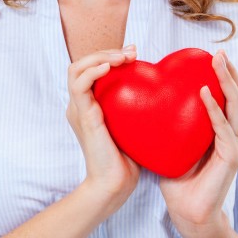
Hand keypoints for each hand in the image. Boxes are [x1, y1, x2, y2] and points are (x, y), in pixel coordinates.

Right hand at [66, 46, 140, 207]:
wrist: (114, 185)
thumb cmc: (127, 160)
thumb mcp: (132, 126)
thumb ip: (135, 108)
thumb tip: (161, 91)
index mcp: (89, 106)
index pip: (90, 70)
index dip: (109, 56)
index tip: (135, 54)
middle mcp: (79, 105)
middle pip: (81, 64)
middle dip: (106, 52)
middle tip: (132, 52)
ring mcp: (78, 110)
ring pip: (76, 69)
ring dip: (100, 57)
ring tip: (122, 57)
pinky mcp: (82, 116)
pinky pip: (80, 85)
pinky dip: (93, 71)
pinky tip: (111, 67)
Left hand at [159, 50, 237, 237]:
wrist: (188, 214)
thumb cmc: (179, 181)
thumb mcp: (172, 145)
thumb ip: (168, 125)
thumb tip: (144, 102)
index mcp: (220, 131)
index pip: (227, 97)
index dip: (222, 76)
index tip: (209, 55)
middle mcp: (231, 135)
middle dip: (229, 72)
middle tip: (218, 52)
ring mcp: (234, 146)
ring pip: (237, 106)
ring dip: (227, 82)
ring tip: (217, 63)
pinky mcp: (231, 158)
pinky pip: (223, 129)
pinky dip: (215, 109)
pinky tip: (205, 94)